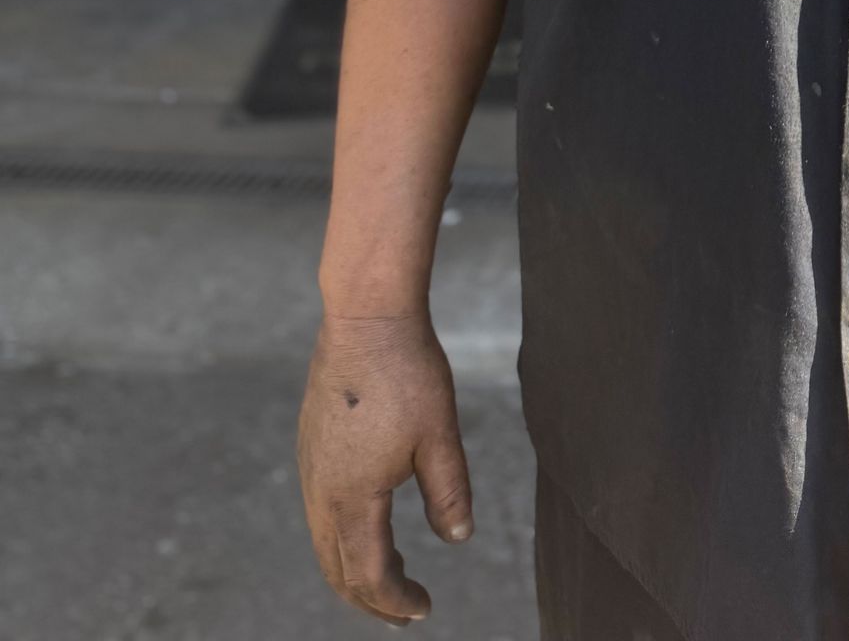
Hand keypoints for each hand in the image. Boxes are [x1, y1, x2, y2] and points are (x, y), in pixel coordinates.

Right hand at [297, 313, 473, 623]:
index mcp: (353, 498)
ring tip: (389, 579)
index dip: (396, 600)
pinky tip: (367, 528)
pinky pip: (320, 513)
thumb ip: (449, 494)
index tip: (424, 611)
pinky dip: (342, 538)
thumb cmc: (408, 372)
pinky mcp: (310, 447)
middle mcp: (322, 492)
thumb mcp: (440, 436)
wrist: (366, 317)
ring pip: (325, 543)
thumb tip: (459, 540)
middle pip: (338, 569)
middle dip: (371, 599)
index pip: (370, 574)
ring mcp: (310, 469)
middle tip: (404, 613)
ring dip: (353, 570)